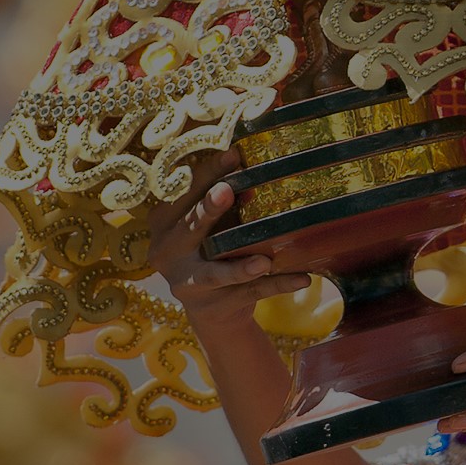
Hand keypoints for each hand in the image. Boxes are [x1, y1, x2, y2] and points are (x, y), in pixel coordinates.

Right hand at [146, 146, 312, 323]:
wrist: (213, 310)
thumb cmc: (214, 251)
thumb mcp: (216, 225)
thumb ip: (228, 205)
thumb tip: (252, 183)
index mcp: (163, 223)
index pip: (183, 193)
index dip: (207, 173)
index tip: (232, 153)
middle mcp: (167, 253)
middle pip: (189, 227)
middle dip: (208, 209)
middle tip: (226, 191)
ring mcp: (187, 284)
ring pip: (215, 273)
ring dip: (239, 267)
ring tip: (263, 261)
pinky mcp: (212, 307)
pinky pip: (249, 294)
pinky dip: (277, 285)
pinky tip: (302, 279)